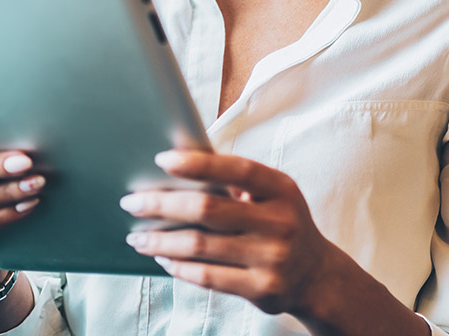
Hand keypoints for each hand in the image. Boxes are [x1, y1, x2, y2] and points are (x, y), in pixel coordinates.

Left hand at [119, 150, 337, 316]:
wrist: (317, 276)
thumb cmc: (280, 224)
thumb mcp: (273, 196)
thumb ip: (235, 182)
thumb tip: (177, 167)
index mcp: (282, 189)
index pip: (237, 169)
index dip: (199, 163)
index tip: (161, 160)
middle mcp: (281, 222)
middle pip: (208, 209)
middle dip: (162, 204)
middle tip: (131, 202)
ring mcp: (272, 258)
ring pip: (201, 246)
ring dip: (160, 241)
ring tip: (137, 237)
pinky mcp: (262, 289)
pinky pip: (207, 276)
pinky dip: (178, 266)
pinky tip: (162, 258)